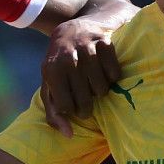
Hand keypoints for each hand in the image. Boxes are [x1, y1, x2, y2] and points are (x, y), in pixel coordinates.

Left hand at [41, 15, 120, 135]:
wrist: (72, 29)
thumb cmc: (59, 65)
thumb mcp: (49, 86)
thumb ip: (53, 113)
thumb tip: (68, 135)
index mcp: (52, 70)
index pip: (66, 107)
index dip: (72, 110)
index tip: (73, 105)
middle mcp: (69, 58)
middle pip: (85, 101)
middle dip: (87, 106)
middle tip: (86, 98)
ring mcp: (87, 49)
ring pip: (102, 89)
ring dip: (100, 91)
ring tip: (93, 83)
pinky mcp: (105, 43)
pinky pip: (114, 74)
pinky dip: (111, 77)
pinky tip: (103, 71)